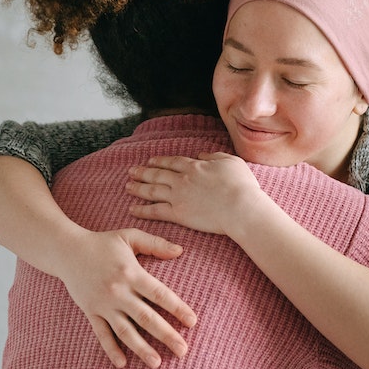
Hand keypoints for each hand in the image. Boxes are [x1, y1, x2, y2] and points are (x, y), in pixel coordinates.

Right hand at [54, 228, 197, 368]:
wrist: (66, 251)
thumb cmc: (102, 243)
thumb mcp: (130, 236)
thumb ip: (156, 244)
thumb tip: (180, 251)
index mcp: (132, 273)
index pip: (159, 294)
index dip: (177, 308)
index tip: (192, 322)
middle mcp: (118, 292)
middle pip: (146, 318)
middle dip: (166, 335)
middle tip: (183, 350)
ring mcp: (103, 304)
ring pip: (125, 331)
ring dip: (142, 348)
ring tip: (157, 363)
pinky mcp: (91, 312)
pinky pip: (102, 334)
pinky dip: (111, 349)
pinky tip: (122, 364)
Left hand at [126, 153, 269, 238]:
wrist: (240, 207)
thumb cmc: (241, 185)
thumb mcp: (231, 161)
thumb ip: (214, 156)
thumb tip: (202, 155)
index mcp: (195, 166)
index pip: (173, 162)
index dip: (160, 161)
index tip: (151, 161)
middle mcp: (182, 180)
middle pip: (157, 174)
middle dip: (143, 172)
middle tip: (131, 171)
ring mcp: (178, 197)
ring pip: (152, 190)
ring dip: (138, 188)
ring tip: (127, 186)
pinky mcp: (178, 214)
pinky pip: (155, 211)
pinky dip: (142, 209)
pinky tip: (132, 208)